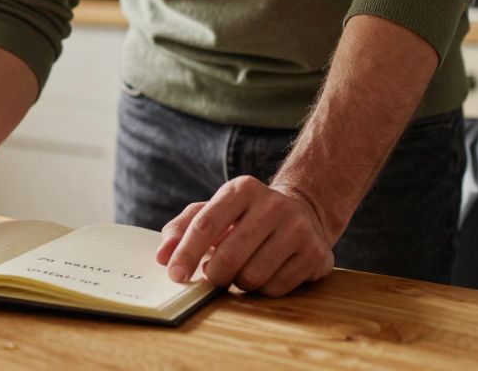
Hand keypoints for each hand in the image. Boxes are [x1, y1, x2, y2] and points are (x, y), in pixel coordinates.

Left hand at [156, 177, 333, 296]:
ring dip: (239, 283)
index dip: (186, 254)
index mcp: (242, 188)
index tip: (175, 275)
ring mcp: (297, 229)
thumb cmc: (247, 217)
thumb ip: (182, 228)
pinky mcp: (315, 254)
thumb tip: (162, 256)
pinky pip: (275, 289)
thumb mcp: (214, 211)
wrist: (304, 212)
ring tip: (243, 270)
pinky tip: (267, 273)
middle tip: (212, 277)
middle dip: (213, 275)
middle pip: (228, 256)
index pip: (205, 224)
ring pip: (252, 277)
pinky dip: (263, 289)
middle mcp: (272, 204)